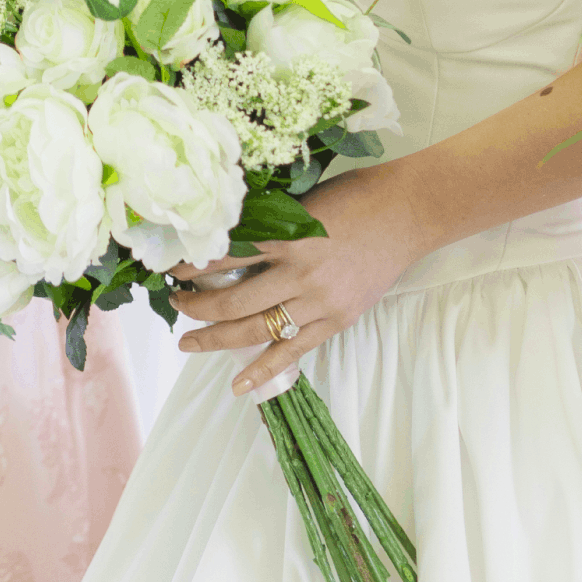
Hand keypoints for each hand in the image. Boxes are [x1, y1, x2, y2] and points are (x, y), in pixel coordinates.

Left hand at [168, 163, 437, 396]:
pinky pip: (292, 351)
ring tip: (189, 342)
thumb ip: (269, 223)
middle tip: (176, 305)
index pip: (227, 256)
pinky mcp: (336, 320)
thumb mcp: (304, 201)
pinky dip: (263, 370)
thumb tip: (225, 238)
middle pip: (234, 301)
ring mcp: (320, 302)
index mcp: (289, 235)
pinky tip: (238, 385)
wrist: (409, 213)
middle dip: (197, 307)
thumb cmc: (357, 195)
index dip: (194, 266)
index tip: (172, 270)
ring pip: (256, 330)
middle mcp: (301, 273)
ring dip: (216, 338)